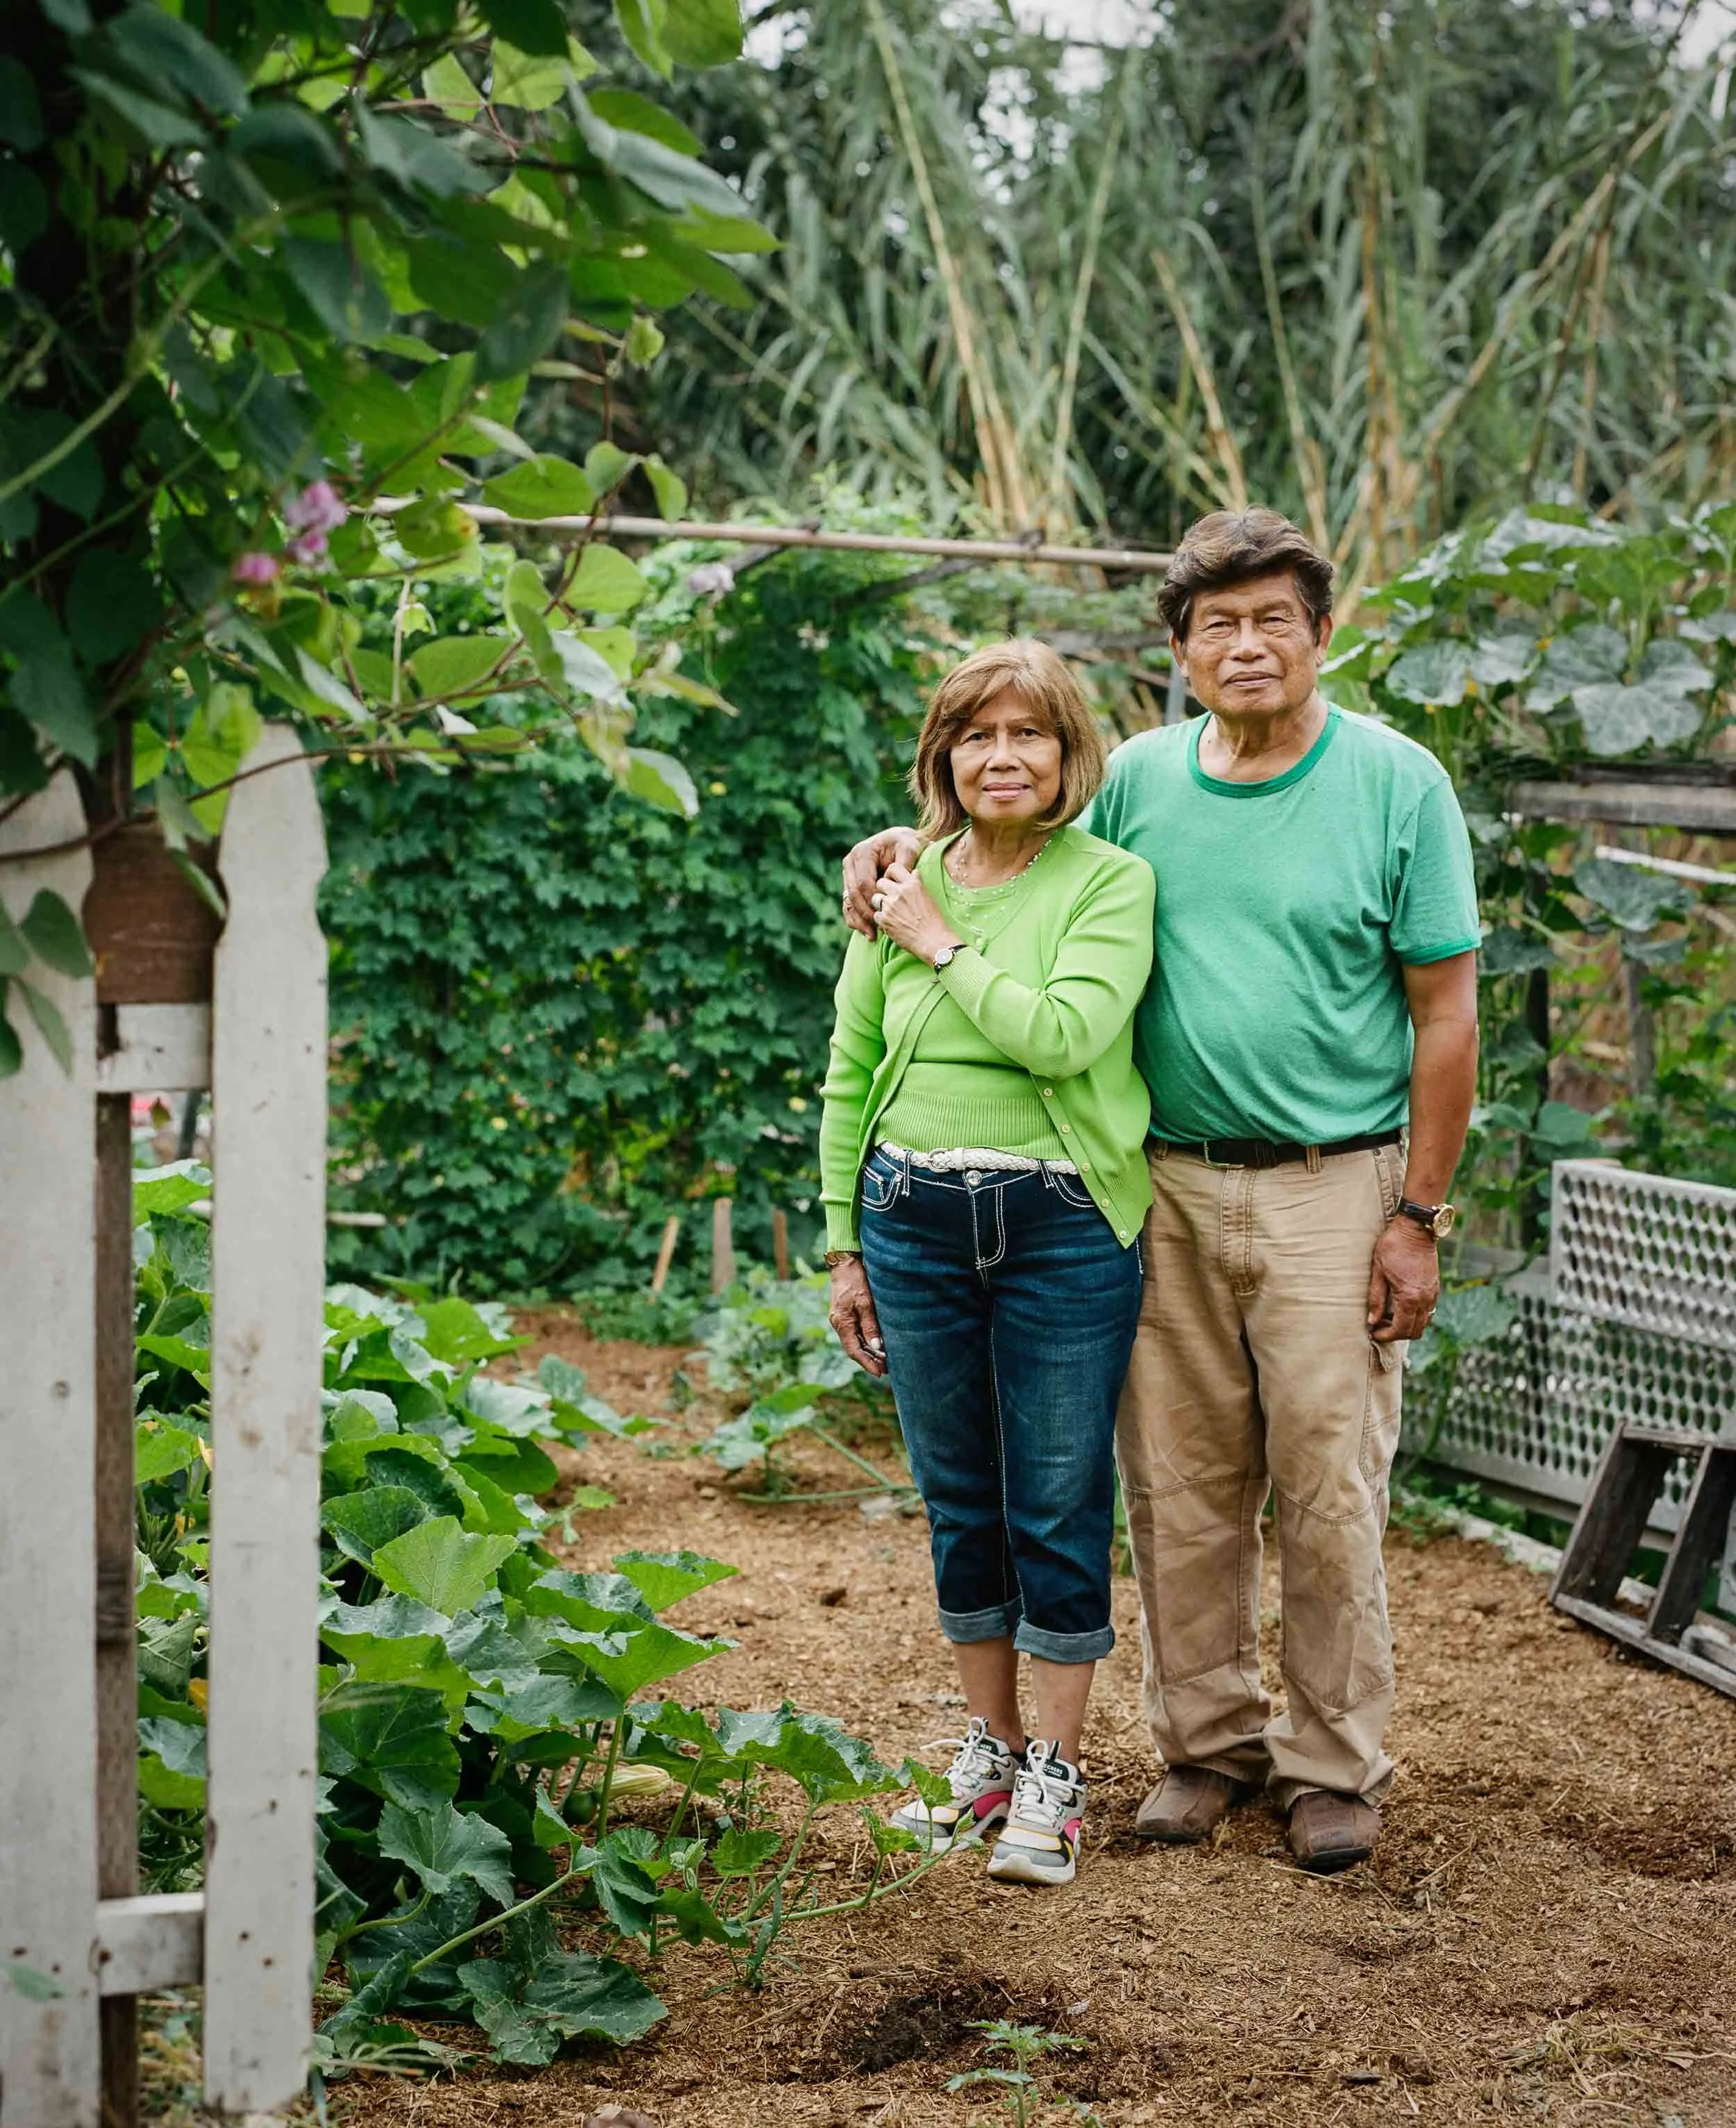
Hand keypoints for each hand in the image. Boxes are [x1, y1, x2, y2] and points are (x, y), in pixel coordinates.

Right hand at [828, 1256, 886, 1376]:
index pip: (853, 1351)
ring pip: (855, 1342)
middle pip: (854, 1348)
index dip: (866, 1363)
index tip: (879, 1373)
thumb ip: (870, 1325)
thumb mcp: (865, 1302)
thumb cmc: (855, 1280)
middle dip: (869, 1360)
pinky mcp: (846, 1314)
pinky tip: (876, 1345)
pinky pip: (856, 1333)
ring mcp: (842, 1319)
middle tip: (886, 1369)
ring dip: (869, 1352)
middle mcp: (839, 1323)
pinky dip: (866, 1341)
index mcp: (841, 1322)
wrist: (845, 1263)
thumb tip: (877, 1347)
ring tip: (884, 1361)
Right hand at [842, 827, 921, 937]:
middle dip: (864, 914)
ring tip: (871, 935)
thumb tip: (892, 882)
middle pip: (853, 894)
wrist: (901, 842)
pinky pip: (848, 904)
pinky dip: (856, 919)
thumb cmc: (907, 845)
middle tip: (875, 931)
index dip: (872, 902)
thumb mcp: (910, 848)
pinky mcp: (850, 884)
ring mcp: (848, 874)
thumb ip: (904, 863)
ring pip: (848, 901)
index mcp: (862, 853)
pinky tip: (866, 931)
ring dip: (858, 920)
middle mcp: (851, 862)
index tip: (884, 915)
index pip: (863, 883)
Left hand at [873, 862, 959, 964]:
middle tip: (889, 899)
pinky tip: (891, 924)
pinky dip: (881, 920)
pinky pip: (875, 915)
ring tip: (890, 912)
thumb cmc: (934, 921)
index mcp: (912, 884)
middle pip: (880, 882)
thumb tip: (913, 872)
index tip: (891, 881)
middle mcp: (900, 892)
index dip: (889, 874)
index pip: (893, 868)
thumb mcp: (928, 897)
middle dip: (883, 890)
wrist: (933, 941)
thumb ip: (917, 884)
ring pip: (875, 898)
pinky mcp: (884, 920)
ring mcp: (891, 906)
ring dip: (880, 905)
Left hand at [1366, 1216, 1438, 1342]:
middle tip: (1379, 1326)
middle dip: (1396, 1334)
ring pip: (1423, 1323)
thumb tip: (1372, 1320)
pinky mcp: (1435, 1289)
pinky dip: (1415, 1316)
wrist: (1416, 1229)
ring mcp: (1433, 1294)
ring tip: (1389, 1317)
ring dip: (1407, 1326)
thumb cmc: (1393, 1247)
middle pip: (1414, 1332)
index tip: (1373, 1332)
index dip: (1385, 1335)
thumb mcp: (1378, 1272)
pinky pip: (1428, 1312)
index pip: (1400, 1329)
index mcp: (1409, 1297)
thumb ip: (1375, 1298)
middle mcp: (1425, 1299)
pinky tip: (1401, 1307)